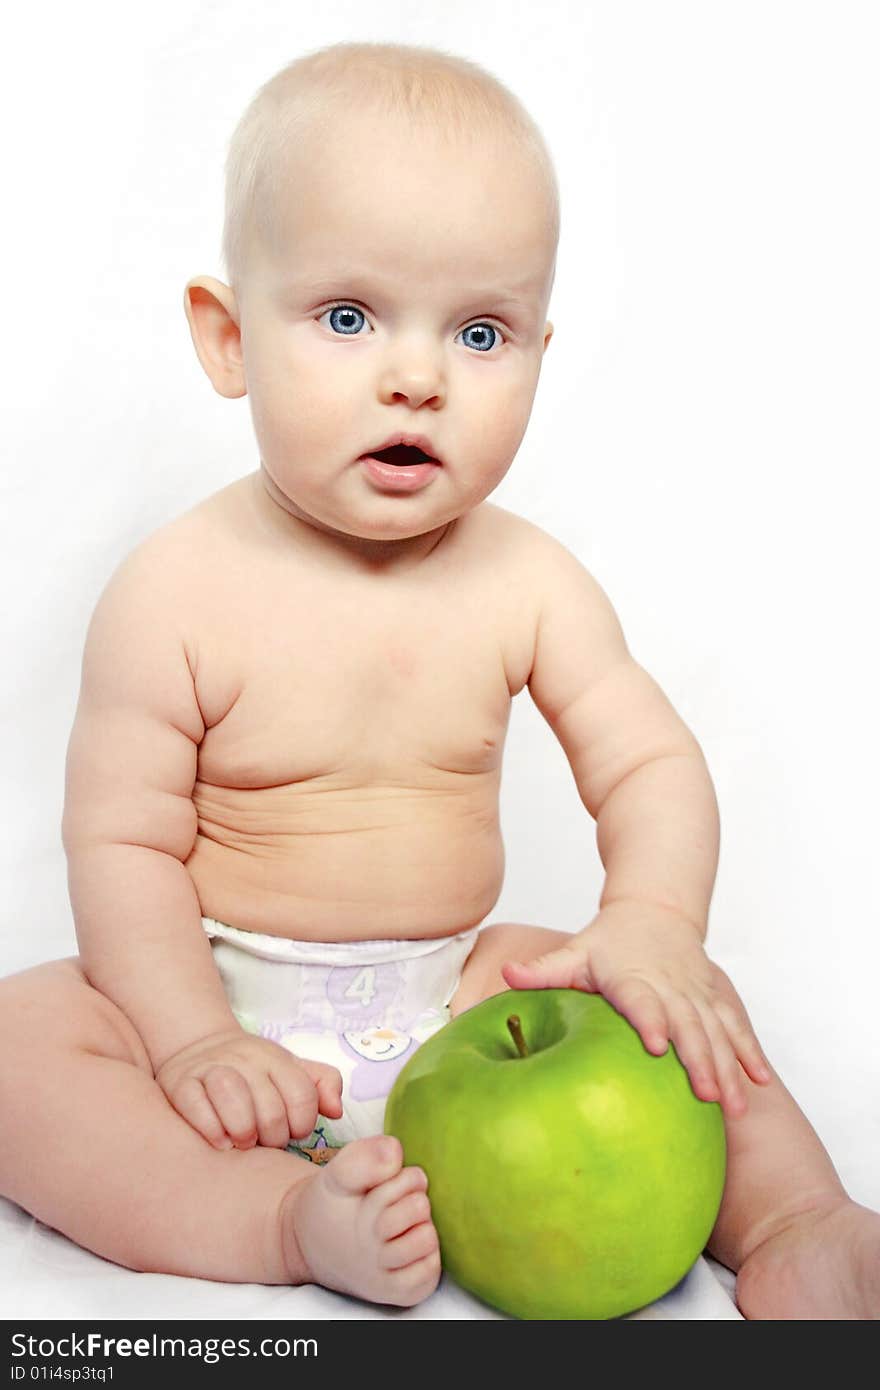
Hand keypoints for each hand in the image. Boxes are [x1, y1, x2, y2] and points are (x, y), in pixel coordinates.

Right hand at [155, 1027, 343, 1150]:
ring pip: (232, 1097)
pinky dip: (211, 1129)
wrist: (199, 1047)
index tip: (294, 1132)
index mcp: (276, 1057)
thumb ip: (322, 1084)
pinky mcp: (180, 1083)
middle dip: (273, 1137)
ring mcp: (210, 1068)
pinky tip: (220, 1142)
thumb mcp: (291, 1069)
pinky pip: (196, 1106)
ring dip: (243, 1131)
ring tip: (244, 1143)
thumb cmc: (253, 1071)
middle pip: (270, 1108)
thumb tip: (336, 1111)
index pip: (302, 1094)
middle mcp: (244, 1058)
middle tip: (266, 1142)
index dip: (302, 1124)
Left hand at [502, 901, 771, 1118]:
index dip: (649, 1020)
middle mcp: (669, 985)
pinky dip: (749, 1053)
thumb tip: (506, 977)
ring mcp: (696, 993)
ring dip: (728, 1066)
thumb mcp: (575, 952)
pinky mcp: (713, 998)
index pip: (640, 999)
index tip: (656, 1045)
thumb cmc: (609, 940)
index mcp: (632, 976)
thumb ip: (543, 970)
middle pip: (687, 1023)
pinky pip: (735, 1026)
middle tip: (706, 1097)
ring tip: (734, 1105)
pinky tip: (759, 1082)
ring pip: (717, 1031)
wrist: (656, 908)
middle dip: (698, 1059)